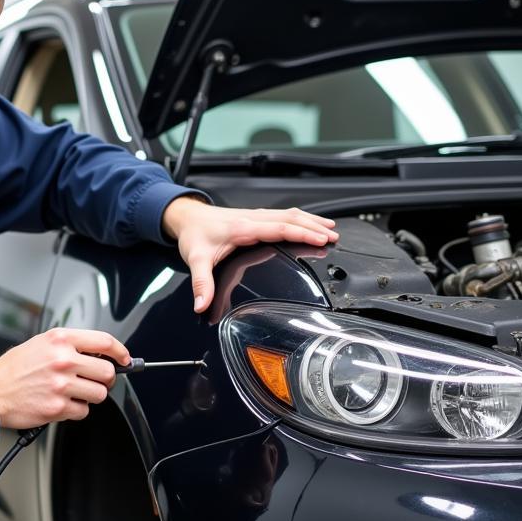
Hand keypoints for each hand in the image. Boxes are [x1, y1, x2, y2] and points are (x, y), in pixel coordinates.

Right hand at [0, 328, 130, 429]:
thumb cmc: (13, 369)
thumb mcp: (40, 344)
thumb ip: (69, 345)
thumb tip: (97, 354)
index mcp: (60, 340)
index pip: (105, 342)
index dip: (120, 352)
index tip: (124, 359)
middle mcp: (63, 360)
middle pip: (107, 372)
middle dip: (105, 380)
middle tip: (95, 382)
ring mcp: (61, 385)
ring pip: (99, 394)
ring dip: (91, 396)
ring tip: (74, 393)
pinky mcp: (58, 407)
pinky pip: (83, 411)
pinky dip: (76, 410)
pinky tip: (62, 403)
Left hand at [162, 197, 338, 313]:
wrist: (187, 217)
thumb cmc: (194, 235)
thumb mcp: (196, 260)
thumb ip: (201, 284)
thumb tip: (202, 304)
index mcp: (243, 229)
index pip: (279, 228)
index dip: (301, 233)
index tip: (320, 239)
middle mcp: (252, 219)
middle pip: (290, 220)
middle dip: (313, 228)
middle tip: (334, 237)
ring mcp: (256, 217)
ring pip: (289, 215)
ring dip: (310, 221)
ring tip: (331, 230)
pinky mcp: (256, 218)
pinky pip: (283, 215)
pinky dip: (300, 219)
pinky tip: (311, 223)